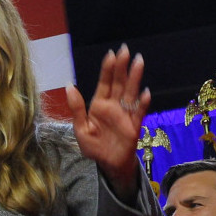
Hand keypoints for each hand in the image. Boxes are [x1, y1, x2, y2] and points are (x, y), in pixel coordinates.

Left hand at [65, 44, 149, 200]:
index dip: (108, 69)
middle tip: (125, 50)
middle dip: (122, 67)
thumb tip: (69, 85)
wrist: (107, 165)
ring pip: (131, 93)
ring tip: (138, 62)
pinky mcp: (134, 126)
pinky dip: (143, 104)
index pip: (104, 83)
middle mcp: (114, 106)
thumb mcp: (80, 128)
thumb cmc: (93, 146)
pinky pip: (139, 113)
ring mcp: (125, 115)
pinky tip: (145, 94)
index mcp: (99, 105)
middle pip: (119, 83)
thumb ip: (76, 107)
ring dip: (135, 78)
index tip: (111, 54)